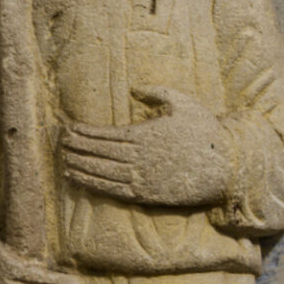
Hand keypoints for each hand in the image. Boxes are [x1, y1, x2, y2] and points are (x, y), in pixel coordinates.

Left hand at [60, 86, 231, 206]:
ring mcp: (142, 177)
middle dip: (76, 147)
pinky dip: (92, 184)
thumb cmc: (206, 132)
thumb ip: (157, 93)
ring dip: (79, 167)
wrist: (225, 168)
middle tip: (58, 143)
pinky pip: (113, 190)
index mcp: (146, 134)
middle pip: (99, 153)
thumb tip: (135, 88)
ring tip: (62, 162)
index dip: (84, 132)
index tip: (68, 128)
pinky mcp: (147, 194)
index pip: (106, 134)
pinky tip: (78, 180)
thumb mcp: (184, 103)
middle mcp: (140, 157)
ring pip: (102, 172)